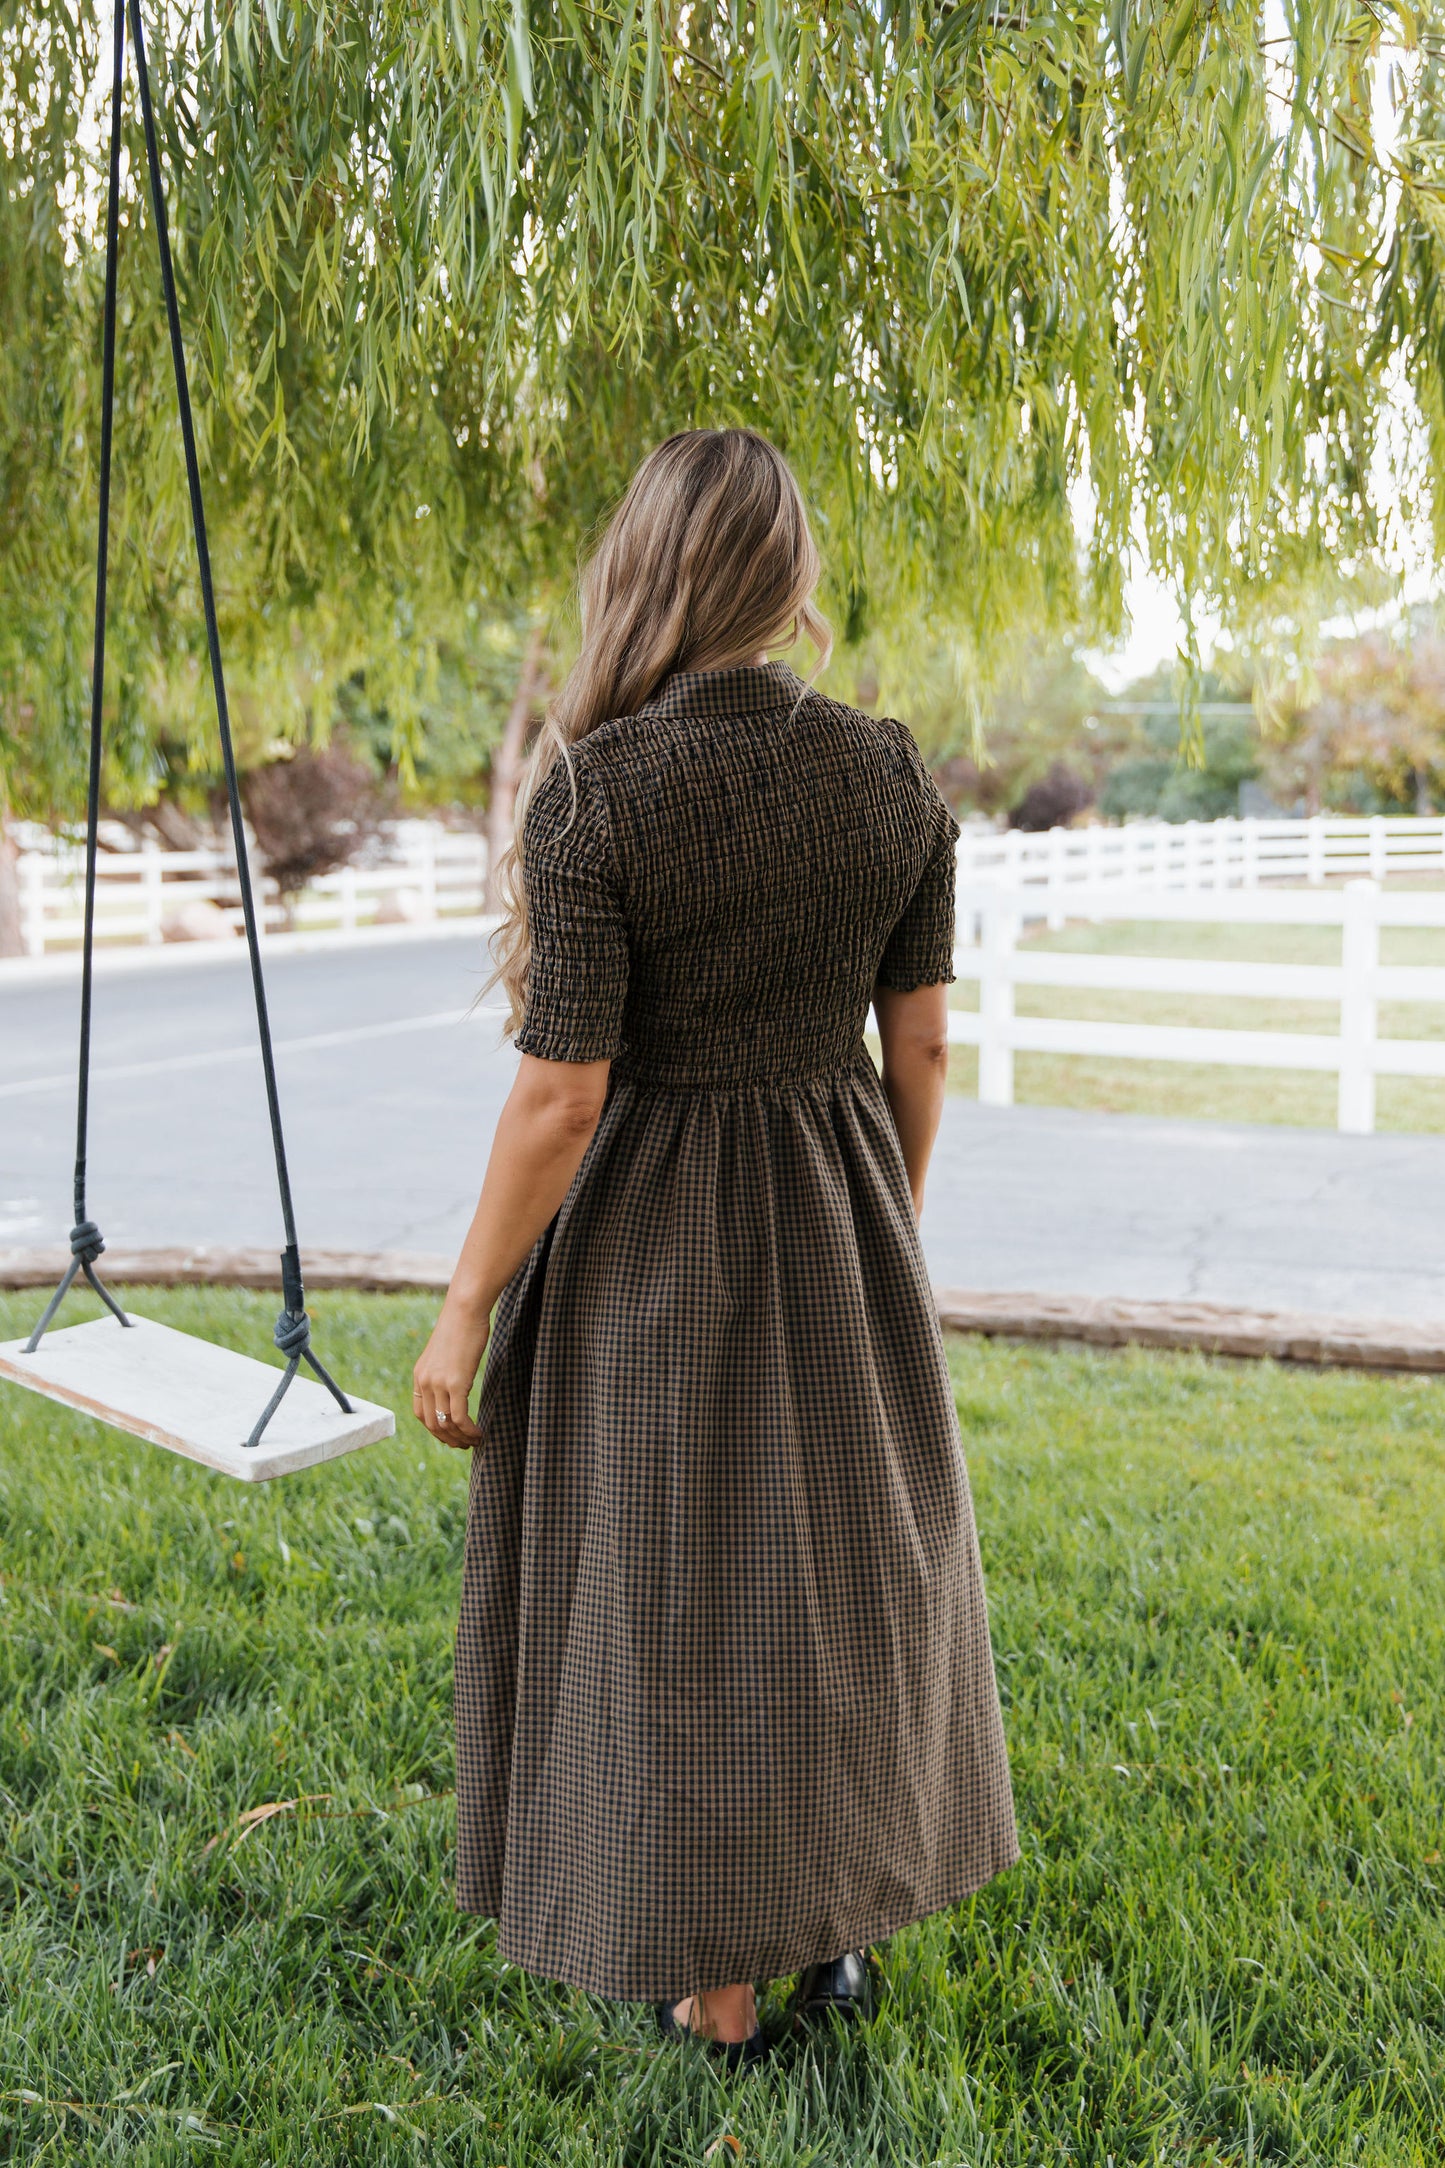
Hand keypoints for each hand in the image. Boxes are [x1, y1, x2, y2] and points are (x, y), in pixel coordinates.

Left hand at [412, 1305, 489, 1448]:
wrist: (465, 1309)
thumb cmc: (461, 1325)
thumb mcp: (446, 1351)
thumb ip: (445, 1369)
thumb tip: (456, 1380)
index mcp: (420, 1375)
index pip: (420, 1413)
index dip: (435, 1428)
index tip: (450, 1434)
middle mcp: (424, 1382)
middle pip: (430, 1423)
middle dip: (447, 1439)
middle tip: (463, 1445)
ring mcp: (438, 1383)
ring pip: (445, 1424)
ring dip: (460, 1438)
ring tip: (475, 1442)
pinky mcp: (455, 1383)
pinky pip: (459, 1418)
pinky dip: (469, 1431)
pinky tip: (479, 1433)